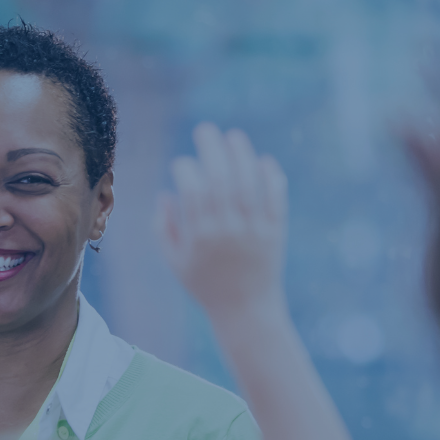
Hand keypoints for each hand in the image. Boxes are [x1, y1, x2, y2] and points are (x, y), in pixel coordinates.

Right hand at [157, 123, 288, 320]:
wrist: (246, 310)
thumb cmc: (205, 286)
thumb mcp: (175, 262)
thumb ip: (165, 228)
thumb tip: (166, 194)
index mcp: (200, 237)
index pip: (193, 192)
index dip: (186, 171)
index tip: (182, 163)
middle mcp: (227, 230)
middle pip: (220, 180)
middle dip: (211, 150)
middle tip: (204, 129)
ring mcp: (253, 229)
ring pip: (248, 183)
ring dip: (240, 155)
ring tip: (233, 135)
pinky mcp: (275, 231)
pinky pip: (274, 197)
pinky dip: (270, 176)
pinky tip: (262, 160)